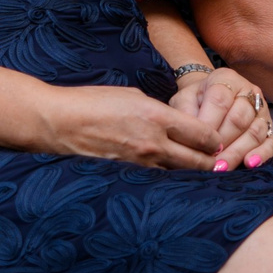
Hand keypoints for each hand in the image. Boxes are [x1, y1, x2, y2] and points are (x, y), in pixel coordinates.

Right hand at [36, 84, 222, 168]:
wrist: (56, 121)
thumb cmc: (90, 102)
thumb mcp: (131, 95)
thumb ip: (158, 110)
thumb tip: (174, 122)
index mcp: (157, 117)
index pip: (205, 135)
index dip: (215, 139)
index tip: (215, 140)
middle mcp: (154, 142)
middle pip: (200, 161)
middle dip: (210, 160)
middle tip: (213, 158)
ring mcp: (140, 162)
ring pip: (180, 173)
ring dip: (189, 171)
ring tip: (192, 167)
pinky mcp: (127, 173)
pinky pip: (157, 177)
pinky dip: (166, 176)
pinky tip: (165, 172)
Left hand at [171, 68, 272, 171]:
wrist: (210, 97)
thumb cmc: (196, 99)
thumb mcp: (184, 98)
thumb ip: (185, 111)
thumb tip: (189, 134)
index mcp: (225, 79)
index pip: (219, 100)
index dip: (210, 122)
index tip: (199, 142)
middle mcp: (248, 92)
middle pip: (239, 119)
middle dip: (223, 142)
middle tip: (209, 160)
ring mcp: (262, 110)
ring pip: (254, 132)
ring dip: (237, 152)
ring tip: (222, 167)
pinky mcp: (269, 128)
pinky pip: (270, 143)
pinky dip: (261, 155)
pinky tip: (249, 164)